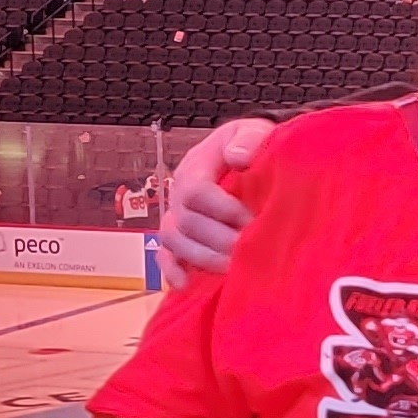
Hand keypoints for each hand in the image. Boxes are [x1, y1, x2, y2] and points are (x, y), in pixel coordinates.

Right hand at [157, 117, 275, 274]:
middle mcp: (180, 192)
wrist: (246, 156)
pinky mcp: (179, 237)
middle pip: (186, 221)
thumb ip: (248, 140)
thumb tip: (237, 158)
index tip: (252, 221)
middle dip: (218, 239)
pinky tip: (185, 285)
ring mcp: (177, 215)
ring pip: (174, 240)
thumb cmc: (250, 146)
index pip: (198, 191)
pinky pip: (164, 255)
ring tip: (230, 268)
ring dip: (201, 257)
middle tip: (247, 250)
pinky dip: (172, 271)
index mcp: (196, 166)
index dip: (223, 209)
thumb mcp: (253, 132)